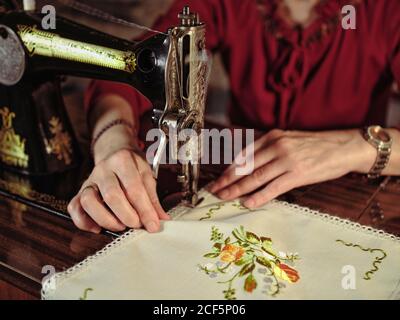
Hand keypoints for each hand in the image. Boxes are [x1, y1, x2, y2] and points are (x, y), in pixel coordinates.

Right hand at [68, 148, 169, 233]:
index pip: (134, 188)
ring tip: (120, 226)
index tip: (153, 226)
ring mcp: (89, 180)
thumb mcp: (146, 175)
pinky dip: (83, 221)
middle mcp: (103, 169)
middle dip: (126, 215)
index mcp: (123, 160)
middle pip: (111, 195)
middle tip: (137, 225)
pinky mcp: (79, 191)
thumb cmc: (132, 168)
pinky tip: (98, 228)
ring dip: (105, 219)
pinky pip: (74, 207)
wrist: (113, 152)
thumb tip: (161, 220)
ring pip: (88, 201)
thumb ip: (152, 198)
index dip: (144, 210)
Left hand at [210, 129, 374, 208]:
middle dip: (227, 181)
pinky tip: (247, 203)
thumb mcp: (289, 140)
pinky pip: (273, 188)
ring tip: (224, 198)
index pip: (243, 156)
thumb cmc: (316, 145)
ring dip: (237, 190)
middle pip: (245, 167)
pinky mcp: (298, 174)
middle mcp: (276, 146)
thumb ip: (269, 150)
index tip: (218, 180)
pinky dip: (258, 196)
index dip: (228, 170)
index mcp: (272, 137)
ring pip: (255, 178)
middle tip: (213, 191)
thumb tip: (250, 166)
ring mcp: (286, 160)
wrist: (344, 146)